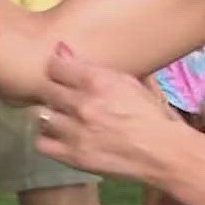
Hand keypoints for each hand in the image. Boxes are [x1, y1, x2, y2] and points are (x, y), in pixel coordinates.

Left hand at [32, 44, 201, 188]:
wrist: (164, 153)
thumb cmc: (149, 114)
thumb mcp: (127, 82)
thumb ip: (92, 66)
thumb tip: (60, 48)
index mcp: (97, 81)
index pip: (55, 66)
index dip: (56, 69)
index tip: (61, 75)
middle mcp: (82, 104)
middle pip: (46, 90)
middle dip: (52, 91)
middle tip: (61, 97)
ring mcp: (76, 132)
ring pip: (40, 115)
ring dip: (49, 115)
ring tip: (61, 118)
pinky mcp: (73, 156)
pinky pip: (42, 143)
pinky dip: (47, 139)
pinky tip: (59, 137)